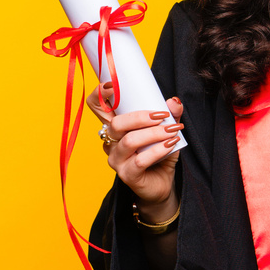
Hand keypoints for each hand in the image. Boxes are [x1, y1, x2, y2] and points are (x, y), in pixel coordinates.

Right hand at [87, 83, 183, 212]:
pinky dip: (158, 150)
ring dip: (154, 133)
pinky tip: (171, 144)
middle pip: (116, 124)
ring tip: (172, 131)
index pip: (96, 106)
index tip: (113, 85)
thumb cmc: (158, 154)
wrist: (161, 184)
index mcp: (115, 127)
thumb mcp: (165, 130)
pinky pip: (140, 160)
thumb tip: (174, 102)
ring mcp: (116, 160)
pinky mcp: (126, 175)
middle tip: (163, 115)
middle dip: (140, 117)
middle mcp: (110, 142)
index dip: (99, 94)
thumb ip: (170, 115)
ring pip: (129, 141)